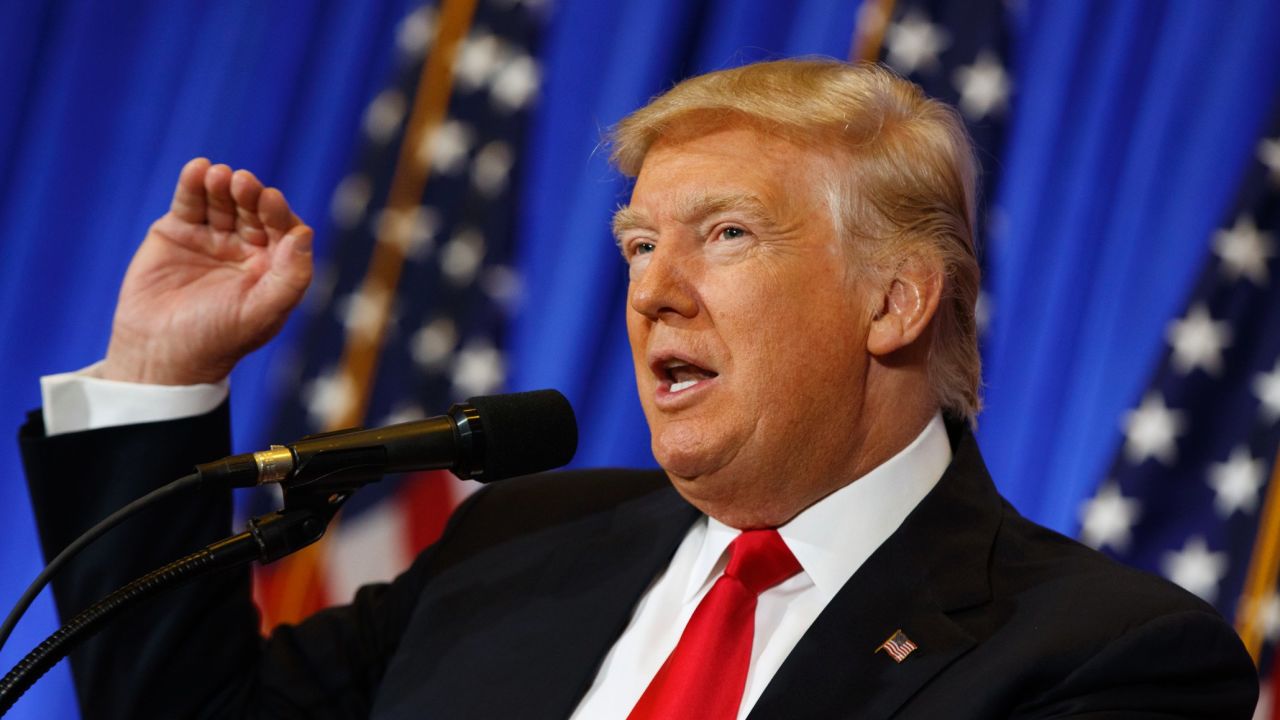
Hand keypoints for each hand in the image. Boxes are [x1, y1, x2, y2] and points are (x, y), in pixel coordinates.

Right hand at [100, 158, 313, 384]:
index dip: (278, 213)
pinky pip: (190, 202)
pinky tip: (198, 169)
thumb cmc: (216, 340)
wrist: (159, 353)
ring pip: (223, 201)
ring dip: (222, 185)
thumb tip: (305, 233)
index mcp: (274, 267)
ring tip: (219, 176)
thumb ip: (290, 277)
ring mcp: (212, 238)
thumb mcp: (261, 312)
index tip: (270, 200)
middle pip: (253, 210)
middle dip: (250, 194)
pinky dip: (193, 184)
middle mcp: (246, 249)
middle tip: (242, 181)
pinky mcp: (177, 231)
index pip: (284, 229)